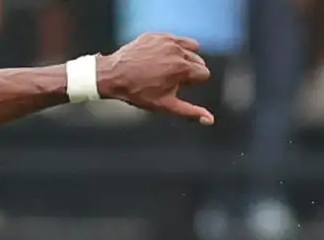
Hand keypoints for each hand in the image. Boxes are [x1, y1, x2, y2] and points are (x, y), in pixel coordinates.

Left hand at [97, 33, 214, 124]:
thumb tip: (210, 120)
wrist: (113, 76)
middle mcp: (177, 51)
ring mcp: (167, 40)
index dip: (193, 82)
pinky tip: (158, 58)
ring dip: (183, 56)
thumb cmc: (138, 93)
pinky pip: (174, 38)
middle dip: (189, 69)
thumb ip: (190, 112)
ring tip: (167, 67)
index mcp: (182, 68)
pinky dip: (171, 47)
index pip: (204, 73)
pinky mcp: (157, 35)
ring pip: (189, 46)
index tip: (178, 85)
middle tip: (169, 78)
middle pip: (198, 59)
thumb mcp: (165, 106)